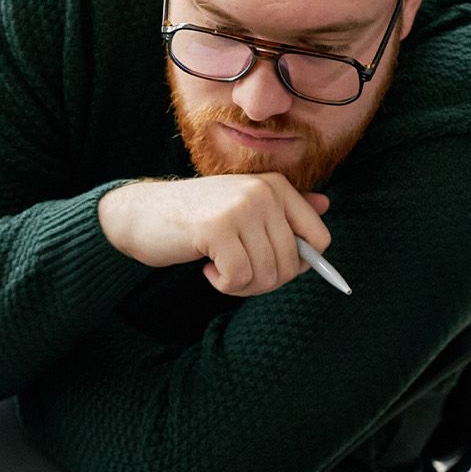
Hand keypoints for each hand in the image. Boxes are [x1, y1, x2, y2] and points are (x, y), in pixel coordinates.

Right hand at [98, 176, 330, 296]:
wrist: (143, 214)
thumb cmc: (198, 217)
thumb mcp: (244, 207)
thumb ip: (285, 208)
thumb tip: (326, 206)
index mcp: (276, 186)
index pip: (319, 239)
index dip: (299, 265)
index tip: (270, 265)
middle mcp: (263, 192)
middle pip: (292, 264)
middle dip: (265, 282)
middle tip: (236, 274)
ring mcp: (241, 208)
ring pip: (267, 274)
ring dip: (243, 286)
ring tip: (220, 270)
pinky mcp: (217, 228)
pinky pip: (239, 277)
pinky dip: (224, 285)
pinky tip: (207, 269)